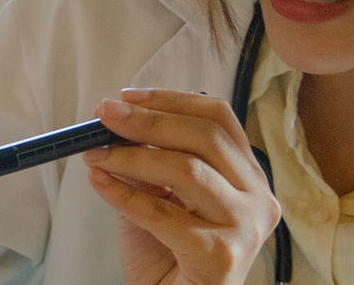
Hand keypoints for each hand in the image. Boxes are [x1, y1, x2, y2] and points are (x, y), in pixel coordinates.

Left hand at [81, 88, 279, 284]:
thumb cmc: (169, 256)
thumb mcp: (161, 197)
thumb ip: (150, 162)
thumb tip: (115, 120)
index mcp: (248, 177)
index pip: (219, 119)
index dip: (171, 101)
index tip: (128, 97)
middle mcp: (257, 199)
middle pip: (205, 137)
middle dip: (148, 122)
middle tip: (104, 115)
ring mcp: (245, 227)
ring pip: (187, 170)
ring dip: (131, 157)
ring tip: (96, 155)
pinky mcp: (221, 255)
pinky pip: (162, 213)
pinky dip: (123, 195)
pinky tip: (99, 184)